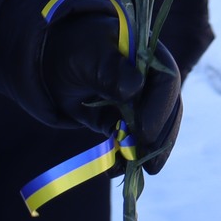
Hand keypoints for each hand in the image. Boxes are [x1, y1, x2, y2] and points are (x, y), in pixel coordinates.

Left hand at [40, 9, 184, 173]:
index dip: (160, 109)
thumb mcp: (89, 53)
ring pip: (154, 131)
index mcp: (149, 55)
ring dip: (146, 152)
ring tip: (133, 171)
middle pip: (168, 111)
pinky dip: (126, 157)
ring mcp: (139, 102)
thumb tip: (133, 89)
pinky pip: (131, 141)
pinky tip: (115, 170)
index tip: (145, 132)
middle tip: (150, 163)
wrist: (52, 62)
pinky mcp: (124, 121)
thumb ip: (110, 68)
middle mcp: (151, 80)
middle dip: (160, 139)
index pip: (167, 81)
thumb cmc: (75, 48)